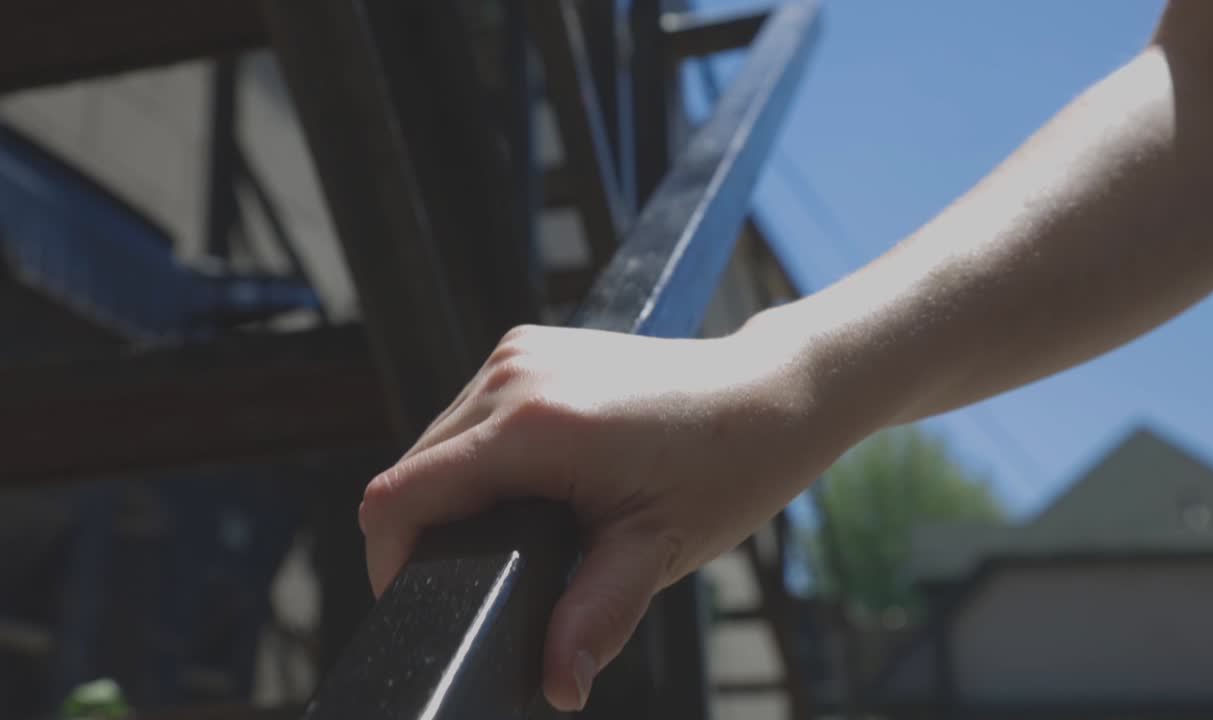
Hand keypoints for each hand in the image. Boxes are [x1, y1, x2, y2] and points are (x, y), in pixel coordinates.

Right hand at [358, 321, 829, 710]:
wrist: (767, 393)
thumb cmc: (725, 467)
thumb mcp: (656, 550)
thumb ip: (593, 617)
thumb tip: (556, 684)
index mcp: (533, 425)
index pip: (402, 495)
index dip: (392, 560)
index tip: (423, 599)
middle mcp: (511, 374)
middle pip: (412, 470)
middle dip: (430, 533)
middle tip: (489, 579)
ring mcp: (518, 352)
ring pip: (437, 440)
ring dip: (454, 492)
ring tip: (517, 532)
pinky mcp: (529, 345)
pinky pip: (470, 413)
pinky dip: (480, 456)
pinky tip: (527, 486)